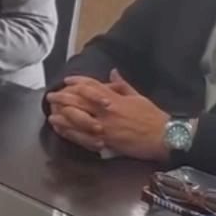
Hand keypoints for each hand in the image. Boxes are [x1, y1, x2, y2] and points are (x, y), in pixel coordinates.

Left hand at [52, 70, 170, 160]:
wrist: (164, 137)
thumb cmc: (153, 116)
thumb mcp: (138, 97)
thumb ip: (122, 85)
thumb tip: (113, 72)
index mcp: (115, 99)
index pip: (91, 87)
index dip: (77, 82)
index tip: (66, 80)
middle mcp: (107, 112)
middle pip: (79, 102)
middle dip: (63, 98)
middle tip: (51, 97)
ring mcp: (105, 128)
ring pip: (77, 120)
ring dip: (62, 117)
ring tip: (51, 115)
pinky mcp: (106, 143)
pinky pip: (83, 138)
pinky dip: (70, 134)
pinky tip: (61, 131)